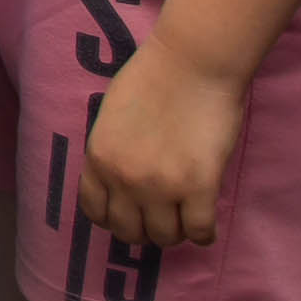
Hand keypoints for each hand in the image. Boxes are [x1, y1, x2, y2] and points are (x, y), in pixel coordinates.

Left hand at [81, 30, 249, 248]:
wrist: (193, 63)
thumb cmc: (154, 78)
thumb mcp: (112, 117)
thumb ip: (113, 151)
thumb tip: (121, 182)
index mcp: (99, 157)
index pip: (95, 211)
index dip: (113, 218)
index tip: (129, 215)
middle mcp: (123, 178)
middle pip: (128, 231)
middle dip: (144, 230)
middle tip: (161, 219)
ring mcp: (160, 186)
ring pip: (164, 237)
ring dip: (175, 232)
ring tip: (184, 218)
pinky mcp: (198, 188)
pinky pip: (198, 231)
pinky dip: (203, 234)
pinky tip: (205, 226)